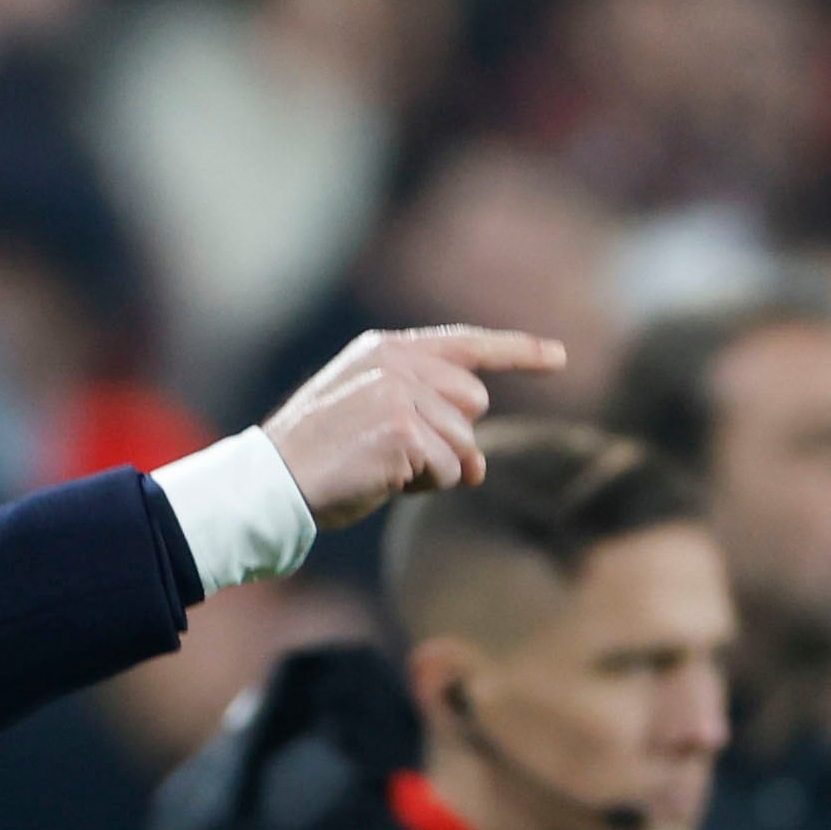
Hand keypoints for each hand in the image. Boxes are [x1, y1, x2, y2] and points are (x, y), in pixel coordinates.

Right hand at [263, 326, 566, 529]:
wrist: (272, 481)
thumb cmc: (319, 456)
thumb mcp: (373, 419)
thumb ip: (428, 421)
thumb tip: (480, 466)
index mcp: (385, 348)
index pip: (465, 343)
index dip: (517, 351)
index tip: (558, 357)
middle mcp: (396, 362)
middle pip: (473, 403)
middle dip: (451, 437)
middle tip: (398, 453)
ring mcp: (400, 394)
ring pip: (464, 443)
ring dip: (434, 469)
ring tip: (381, 467)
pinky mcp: (405, 431)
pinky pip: (450, 470)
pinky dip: (424, 486)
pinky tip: (384, 480)